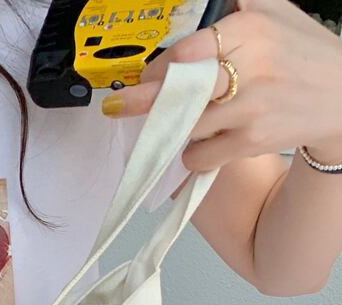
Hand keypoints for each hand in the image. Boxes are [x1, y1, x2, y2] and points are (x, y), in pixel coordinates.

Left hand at [102, 0, 341, 170]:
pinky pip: (199, 156)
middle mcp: (250, 68)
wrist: (340, 96)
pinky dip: (193, 153)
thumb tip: (193, 6)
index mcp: (250, 30)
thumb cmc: (301, 54)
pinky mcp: (251, 142)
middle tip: (119, 105)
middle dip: (144, 101)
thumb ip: (234, 7)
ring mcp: (249, 108)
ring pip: (185, 126)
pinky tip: (203, 142)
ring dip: (174, 128)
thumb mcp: (275, 12)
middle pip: (179, 91)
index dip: (158, 68)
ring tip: (180, 122)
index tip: (141, 76)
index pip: (188, 50)